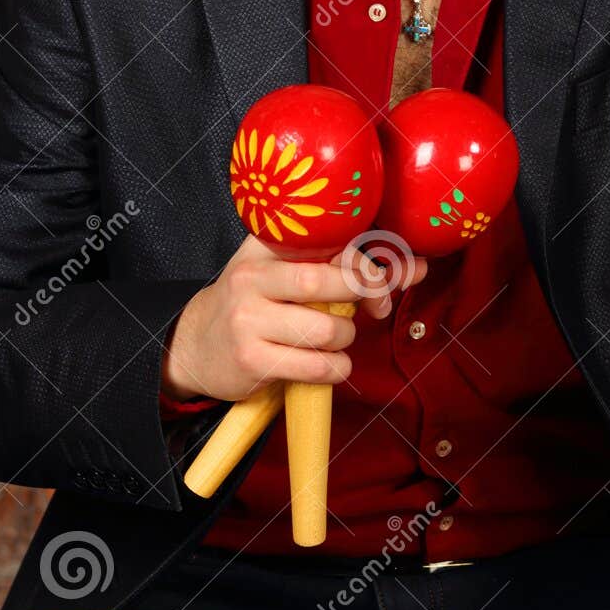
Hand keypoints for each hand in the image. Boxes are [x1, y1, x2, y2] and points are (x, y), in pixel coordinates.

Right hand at [161, 234, 427, 402]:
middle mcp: (251, 279)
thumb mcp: (283, 273)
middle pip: (324, 281)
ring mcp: (248, 320)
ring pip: (325, 329)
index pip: (325, 241)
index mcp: (263, 248)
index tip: (388, 280)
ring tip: (339, 340)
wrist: (193, 346)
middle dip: (363, 295)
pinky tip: (331, 365)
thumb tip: (416, 268)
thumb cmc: (255, 304)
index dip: (366, 261)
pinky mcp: (252, 360)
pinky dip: (336, 368)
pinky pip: (315, 366)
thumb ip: (342, 267)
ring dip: (347, 338)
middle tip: (373, 307)